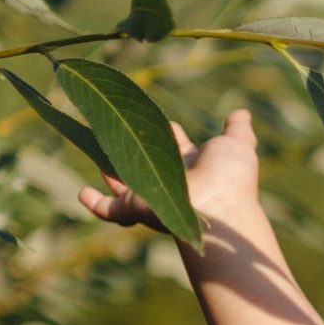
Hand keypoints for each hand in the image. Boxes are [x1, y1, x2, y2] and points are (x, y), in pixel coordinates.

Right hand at [77, 103, 269, 245]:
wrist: (217, 206)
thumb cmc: (230, 177)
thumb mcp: (237, 145)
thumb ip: (238, 130)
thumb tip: (241, 114)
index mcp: (193, 166)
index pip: (177, 147)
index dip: (171, 134)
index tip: (165, 122)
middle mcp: (170, 181)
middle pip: (148, 165)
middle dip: (137, 152)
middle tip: (120, 134)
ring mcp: (151, 195)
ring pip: (124, 186)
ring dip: (111, 173)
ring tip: (96, 158)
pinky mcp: (135, 207)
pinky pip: (110, 210)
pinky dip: (94, 203)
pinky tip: (81, 193)